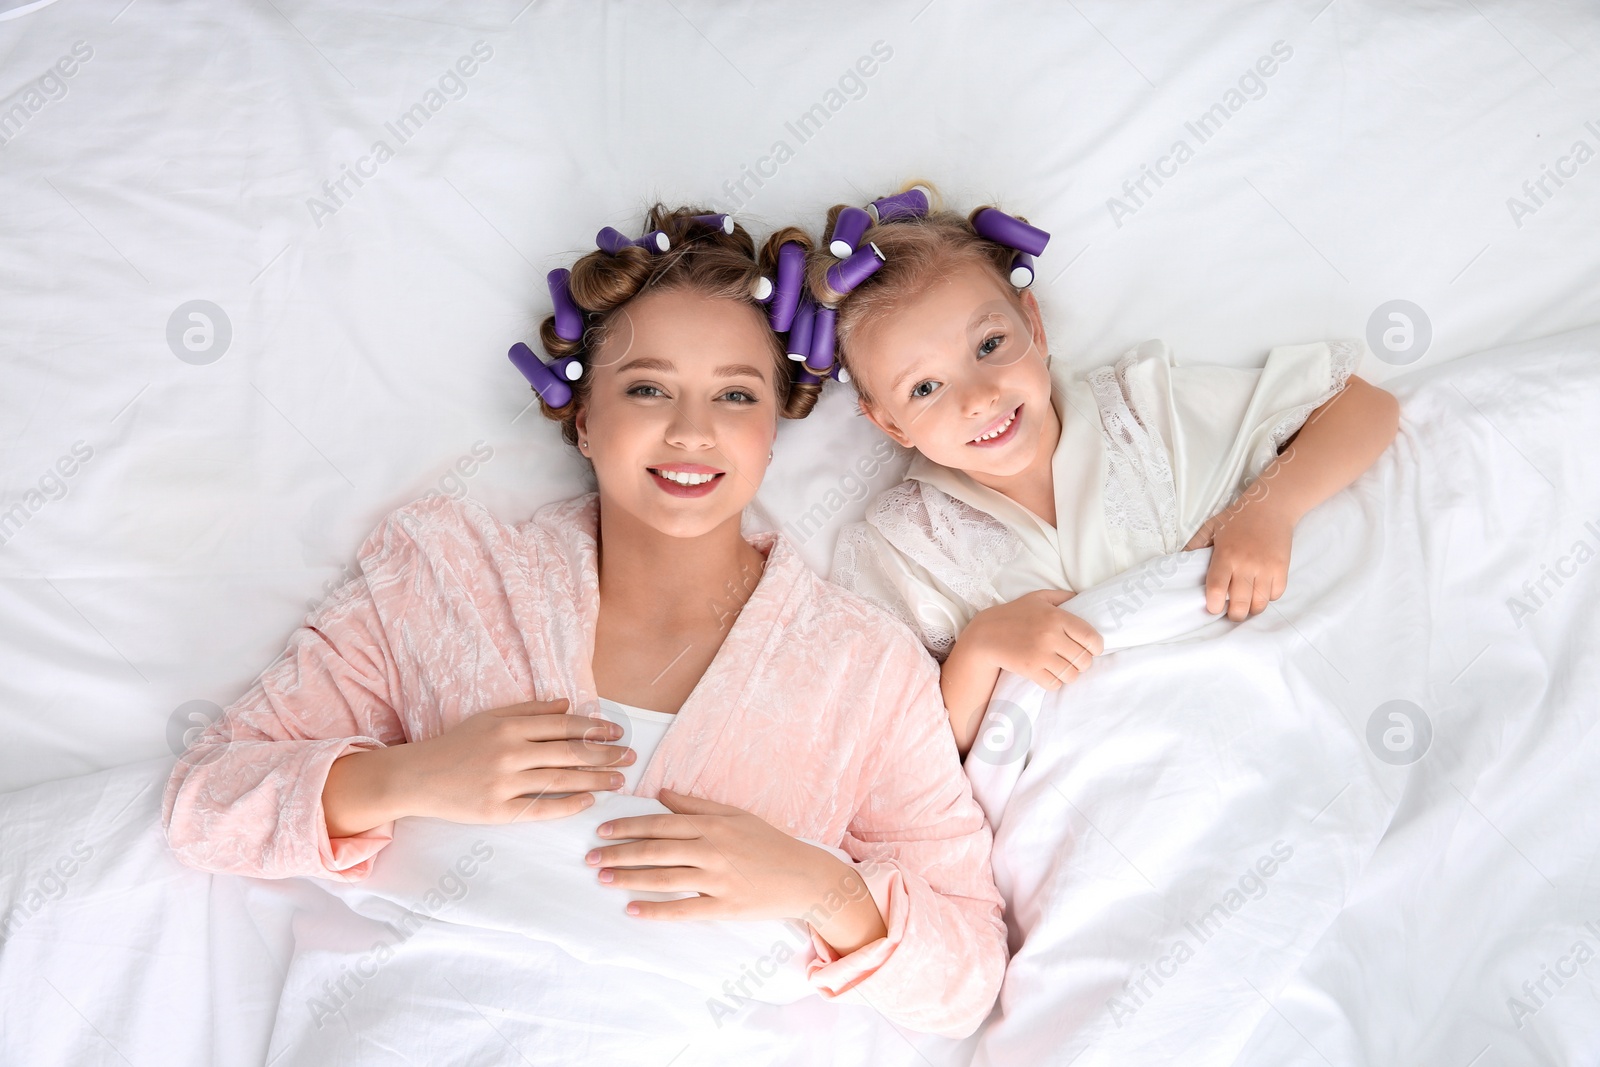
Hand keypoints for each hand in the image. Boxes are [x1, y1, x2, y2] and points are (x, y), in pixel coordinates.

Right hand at [391, 698, 634, 823]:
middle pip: (569, 753)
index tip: (618, 733)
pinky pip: (541, 809)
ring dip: (596, 779)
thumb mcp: (490, 718)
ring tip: (620, 780)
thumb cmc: (456, 744)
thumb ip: (530, 710)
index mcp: (510, 726)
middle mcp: (510, 752)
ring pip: (561, 781)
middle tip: (630, 757)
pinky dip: (569, 805)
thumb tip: (567, 704)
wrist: (417, 777)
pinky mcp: (497, 811)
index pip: (565, 726)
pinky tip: (590, 801)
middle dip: (605, 755)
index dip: (596, 729)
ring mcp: (504, 783)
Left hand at [586, 789, 886, 953]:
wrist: (805, 876)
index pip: (661, 824)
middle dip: (618, 854)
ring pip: (664, 878)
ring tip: (602, 880)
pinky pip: (684, 911)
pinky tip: (633, 910)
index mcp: (713, 825)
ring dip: (629, 879)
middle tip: (590, 859)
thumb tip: (662, 794)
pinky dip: (656, 911)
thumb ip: (696, 804)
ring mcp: (718, 880)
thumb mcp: (735, 814)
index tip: (601, 831)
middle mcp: (712, 850)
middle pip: (656, 851)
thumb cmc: (769, 842)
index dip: (627, 827)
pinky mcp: (725, 907)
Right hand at [966, 590, 1103, 691]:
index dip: (1096, 647)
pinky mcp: (1030, 669)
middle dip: (1082, 662)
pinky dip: (1055, 681)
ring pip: (1071, 675)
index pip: (1091, 638)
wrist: (985, 634)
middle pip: (1084, 660)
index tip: (1091, 649)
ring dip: (1069, 674)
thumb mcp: (1037, 598)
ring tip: (1062, 667)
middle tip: (1073, 659)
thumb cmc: (1014, 614)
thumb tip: (1083, 597)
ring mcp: (1040, 654)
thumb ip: (1062, 596)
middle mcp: (1051, 636)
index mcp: (1057, 617)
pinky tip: (1049, 674)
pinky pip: (1055, 684)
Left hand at [1186, 499, 1293, 619]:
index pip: (1216, 589)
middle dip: (1234, 615)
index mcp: (1225, 555)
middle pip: (1240, 604)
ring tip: (1246, 603)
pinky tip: (1261, 589)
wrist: (1271, 506)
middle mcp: (1246, 564)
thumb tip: (1177, 563)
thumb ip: (1194, 546)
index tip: (1213, 608)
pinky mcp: (1282, 568)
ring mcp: (1266, 568)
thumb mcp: (1210, 527)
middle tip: (1231, 612)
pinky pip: (1276, 595)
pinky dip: (1268, 597)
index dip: (1213, 605)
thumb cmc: (1238, 518)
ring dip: (1251, 608)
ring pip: (1259, 604)